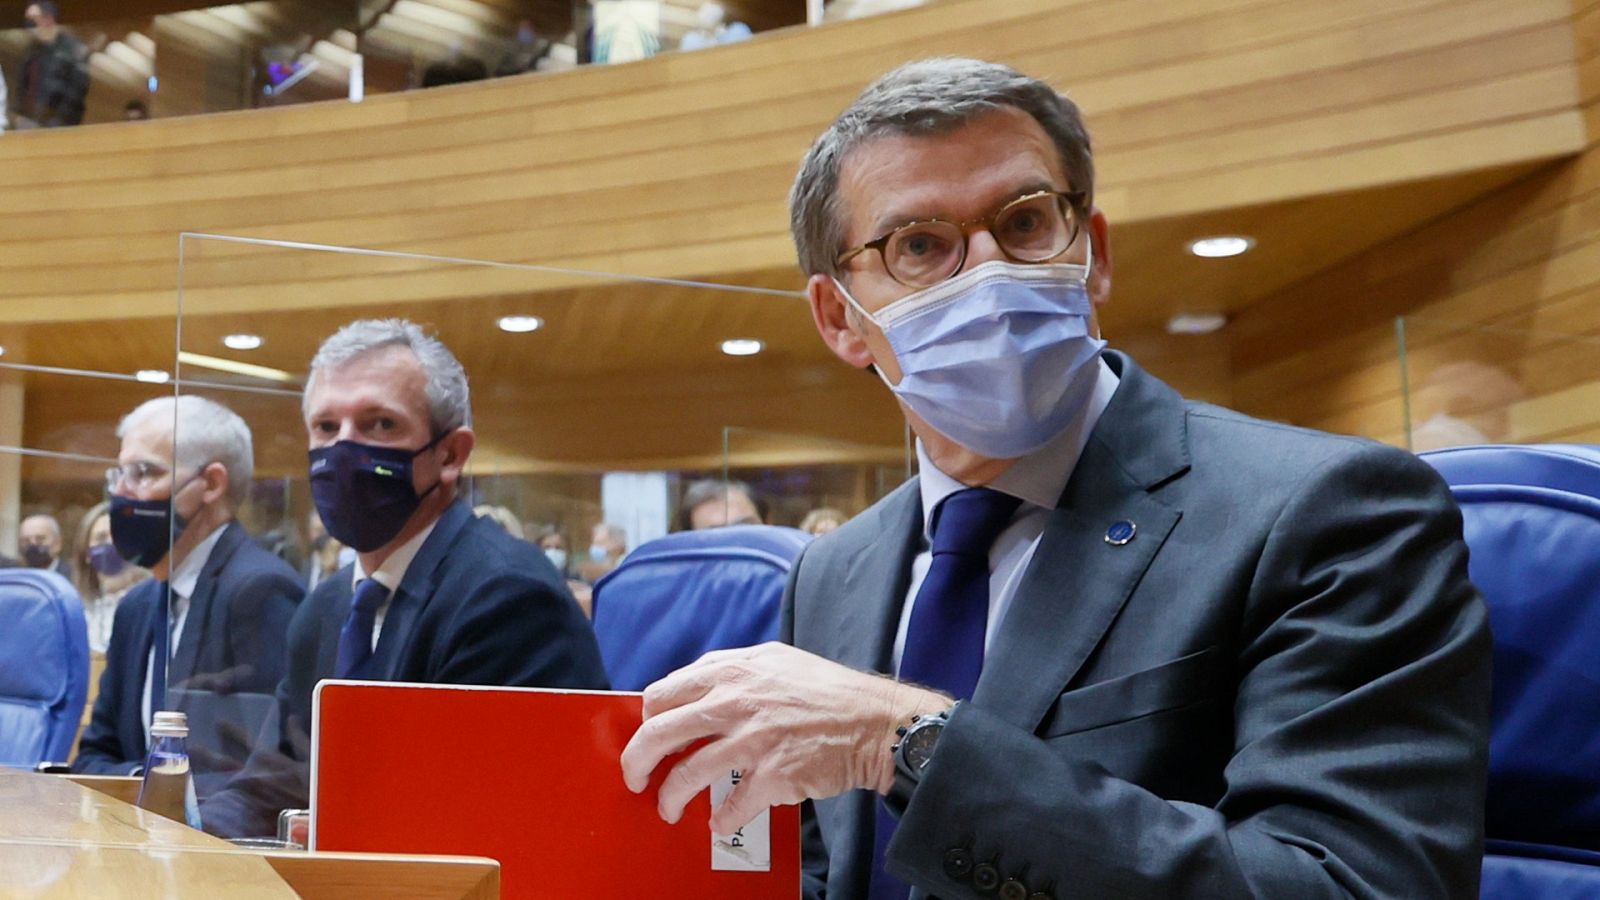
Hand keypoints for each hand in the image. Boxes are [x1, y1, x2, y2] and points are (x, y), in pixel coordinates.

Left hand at [619, 641, 947, 833]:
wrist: (874, 721)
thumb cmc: (825, 690)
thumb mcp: (773, 660)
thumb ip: (730, 672)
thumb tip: (691, 694)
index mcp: (732, 671)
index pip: (662, 694)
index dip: (647, 719)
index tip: (648, 735)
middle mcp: (736, 701)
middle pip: (660, 734)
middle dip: (637, 762)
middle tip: (635, 778)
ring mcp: (753, 740)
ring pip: (686, 775)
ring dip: (669, 798)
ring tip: (668, 808)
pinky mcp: (773, 775)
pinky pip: (731, 806)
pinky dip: (720, 819)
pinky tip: (719, 821)